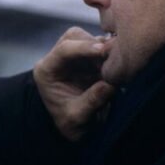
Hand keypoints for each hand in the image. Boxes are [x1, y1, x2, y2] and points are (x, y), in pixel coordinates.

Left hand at [34, 27, 115, 141]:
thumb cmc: (70, 124)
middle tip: (114, 60)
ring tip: (116, 66)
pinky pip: (100, 46)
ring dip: (105, 49)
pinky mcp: (87, 58)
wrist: (74, 127)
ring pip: (89, 38)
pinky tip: (117, 65)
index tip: (103, 51)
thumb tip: (109, 85)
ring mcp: (72, 56)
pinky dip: (110, 53)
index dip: (84, 47)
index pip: (63, 49)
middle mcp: (57, 59)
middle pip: (75, 37)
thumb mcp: (77, 118)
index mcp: (47, 70)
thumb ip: (91, 102)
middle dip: (96, 46)